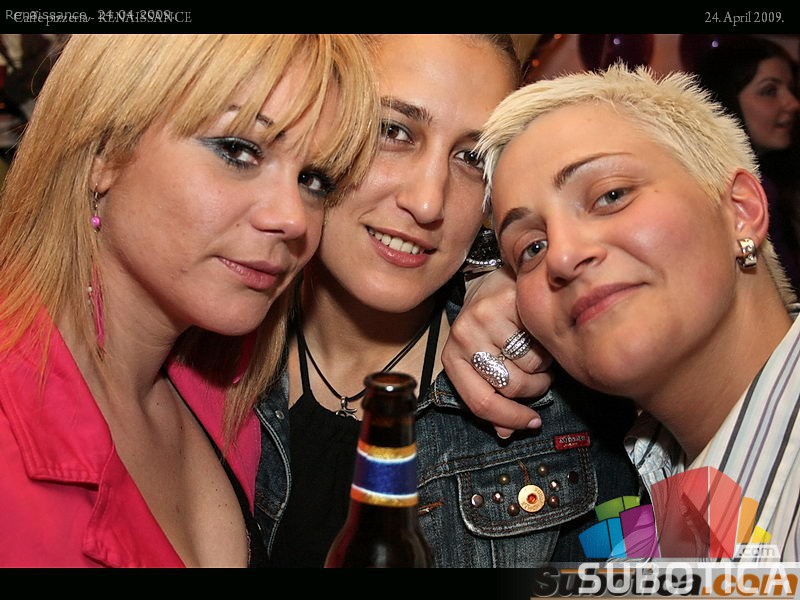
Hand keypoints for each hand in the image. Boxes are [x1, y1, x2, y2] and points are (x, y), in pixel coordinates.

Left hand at [442, 265, 553, 437]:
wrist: (499, 277)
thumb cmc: (495, 324)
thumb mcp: (486, 360)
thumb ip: (494, 395)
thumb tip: (506, 433)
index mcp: (453, 359)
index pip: (479, 402)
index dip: (510, 418)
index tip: (531, 422)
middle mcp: (461, 339)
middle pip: (509, 387)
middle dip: (534, 388)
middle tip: (540, 376)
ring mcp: (480, 320)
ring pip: (528, 366)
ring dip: (543, 365)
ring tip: (537, 350)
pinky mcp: (502, 303)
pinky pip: (538, 341)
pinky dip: (546, 343)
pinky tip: (539, 332)